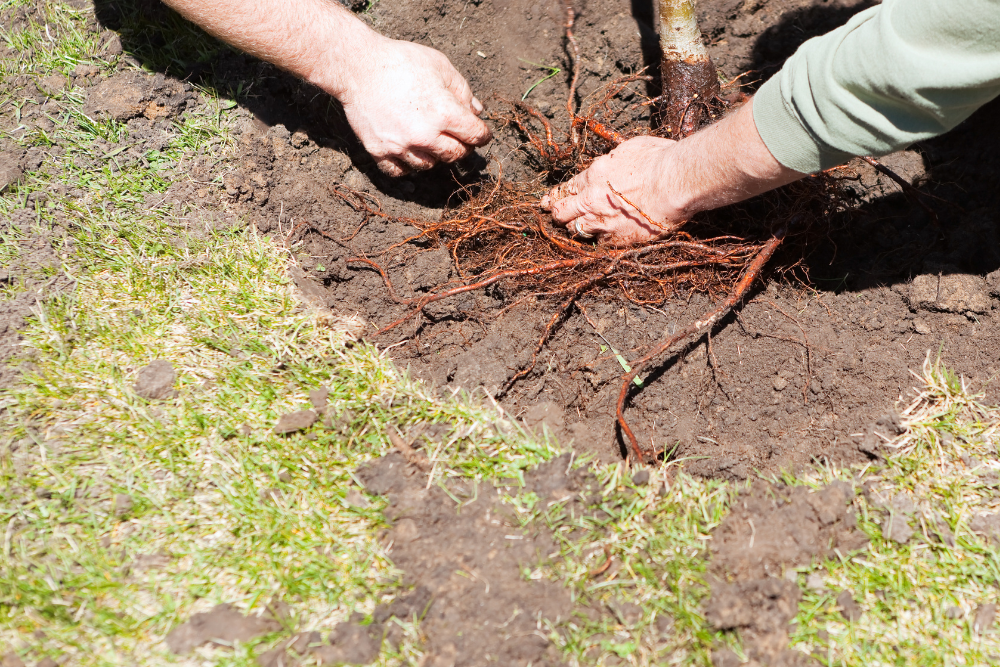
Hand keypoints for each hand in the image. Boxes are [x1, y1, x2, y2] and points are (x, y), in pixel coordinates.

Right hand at [337, 37, 491, 175]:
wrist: (358, 66)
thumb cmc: (401, 61)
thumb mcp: (440, 66)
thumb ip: (462, 91)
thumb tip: (476, 112)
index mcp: (444, 112)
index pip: (476, 136)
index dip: (482, 135)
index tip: (480, 133)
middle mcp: (425, 135)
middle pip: (456, 155)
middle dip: (462, 146)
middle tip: (457, 137)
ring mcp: (400, 146)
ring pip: (429, 166)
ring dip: (434, 155)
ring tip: (430, 140)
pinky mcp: (379, 151)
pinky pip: (400, 171)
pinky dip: (407, 165)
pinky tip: (409, 151)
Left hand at [541, 136, 686, 244]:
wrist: (675, 183)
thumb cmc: (660, 159)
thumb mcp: (631, 148)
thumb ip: (614, 159)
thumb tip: (612, 160)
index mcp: (594, 174)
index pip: (567, 187)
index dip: (558, 195)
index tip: (551, 199)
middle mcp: (591, 199)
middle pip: (562, 212)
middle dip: (557, 214)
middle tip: (555, 215)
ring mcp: (602, 222)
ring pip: (576, 231)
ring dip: (576, 229)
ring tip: (577, 228)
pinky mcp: (617, 239)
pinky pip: (599, 244)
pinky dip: (599, 241)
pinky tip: (602, 238)